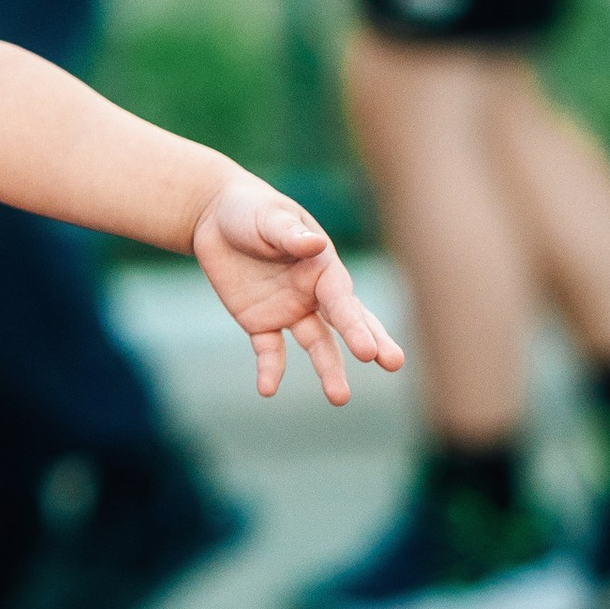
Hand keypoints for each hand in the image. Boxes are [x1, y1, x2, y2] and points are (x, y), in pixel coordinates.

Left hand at [190, 175, 403, 405]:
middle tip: (393, 363)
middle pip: (346, 323)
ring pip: (316, 344)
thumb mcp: (268, 218)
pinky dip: (270, 369)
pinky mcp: (259, 322)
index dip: (356, 326)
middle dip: (368, 342)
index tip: (370, 351)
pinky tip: (267, 389)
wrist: (216, 217)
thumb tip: (315, 244)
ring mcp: (289, 310)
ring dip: (328, 369)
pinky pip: (270, 351)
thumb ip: (289, 234)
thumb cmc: (251, 210)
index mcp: (322, 266)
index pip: (343, 300)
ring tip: (340, 398)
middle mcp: (313, 293)